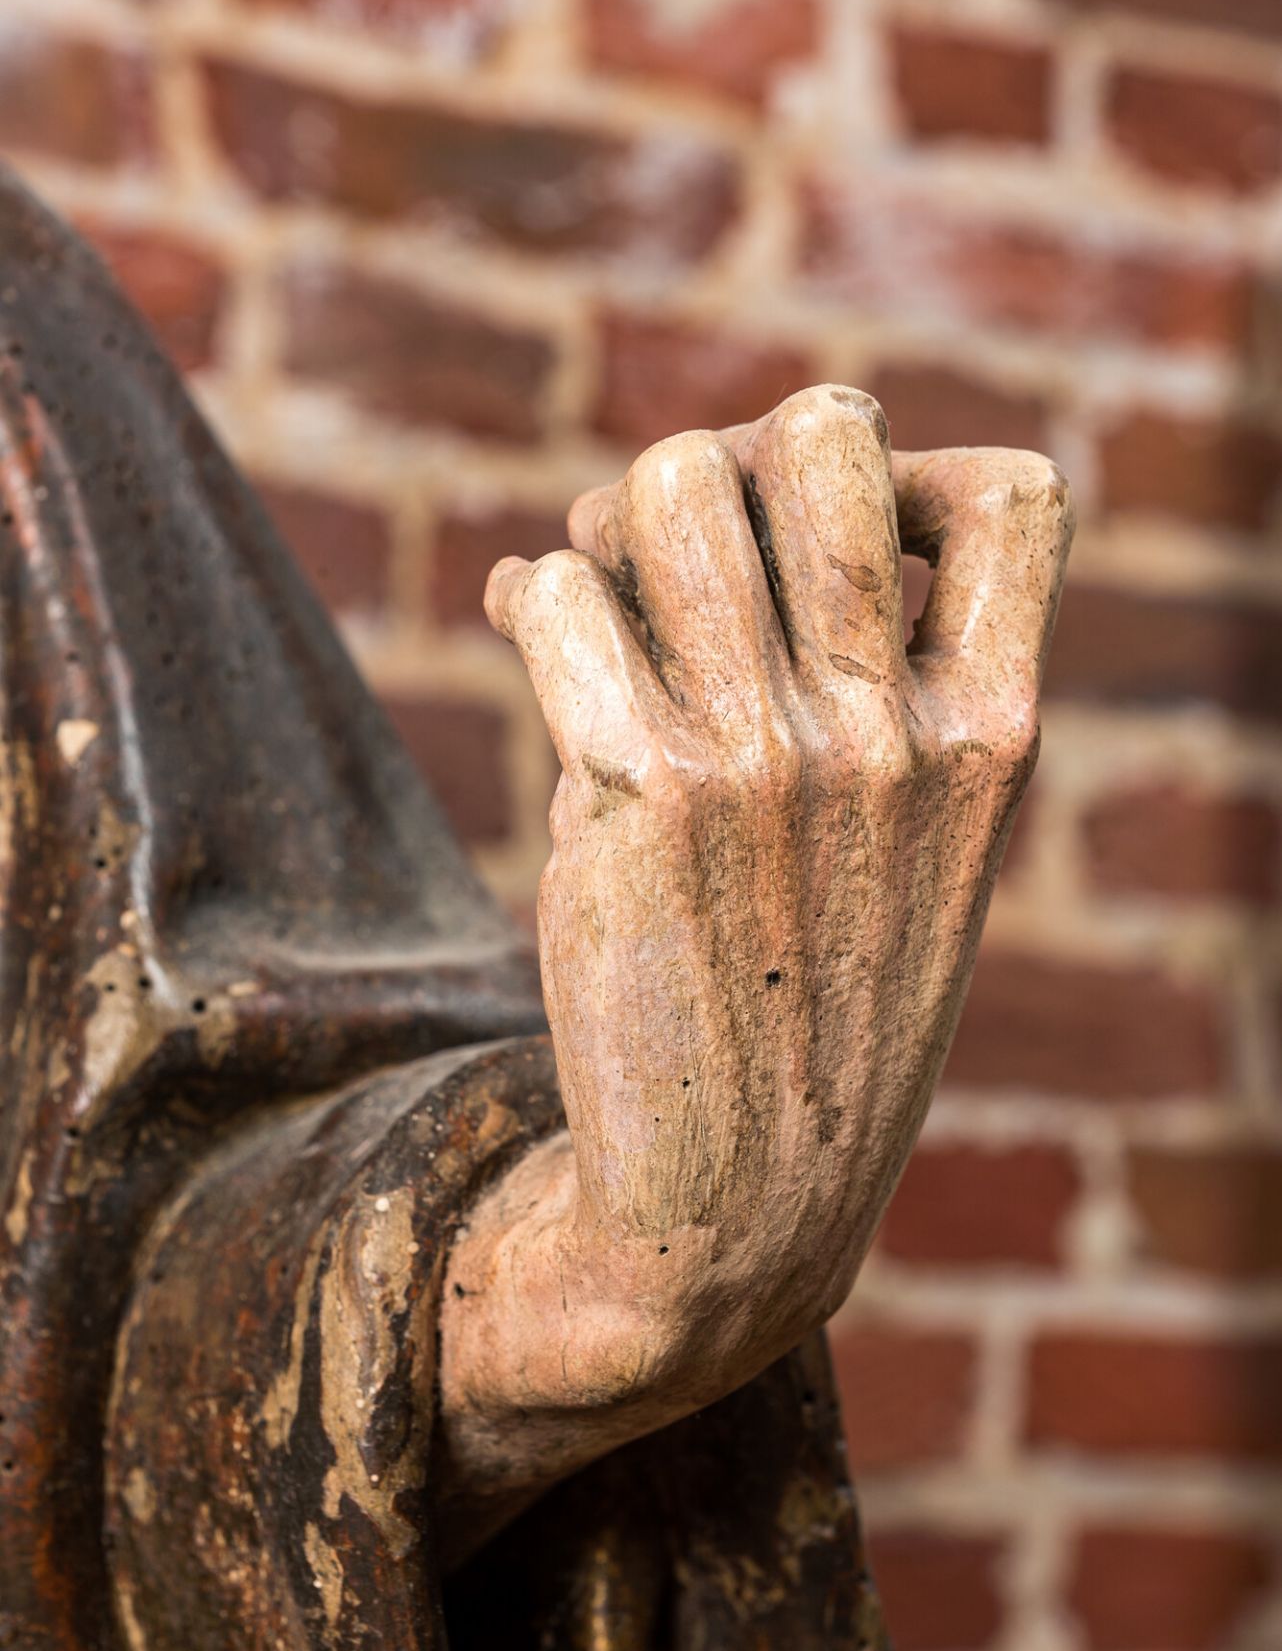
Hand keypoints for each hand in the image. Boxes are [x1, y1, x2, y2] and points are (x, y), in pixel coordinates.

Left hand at [441, 386, 1072, 1525]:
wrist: (732, 1213)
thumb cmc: (819, 1014)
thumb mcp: (922, 859)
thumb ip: (895, 695)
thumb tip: (755, 505)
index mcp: (994, 742)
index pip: (1018, 497)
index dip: (915, 473)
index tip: (836, 536)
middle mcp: (894, 735)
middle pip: (825, 436)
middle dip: (733, 454)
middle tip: (676, 536)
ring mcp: (766, 762)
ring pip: (667, 490)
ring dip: (608, 517)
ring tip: (588, 581)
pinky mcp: (633, 799)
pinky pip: (558, 596)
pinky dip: (530, 593)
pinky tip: (528, 623)